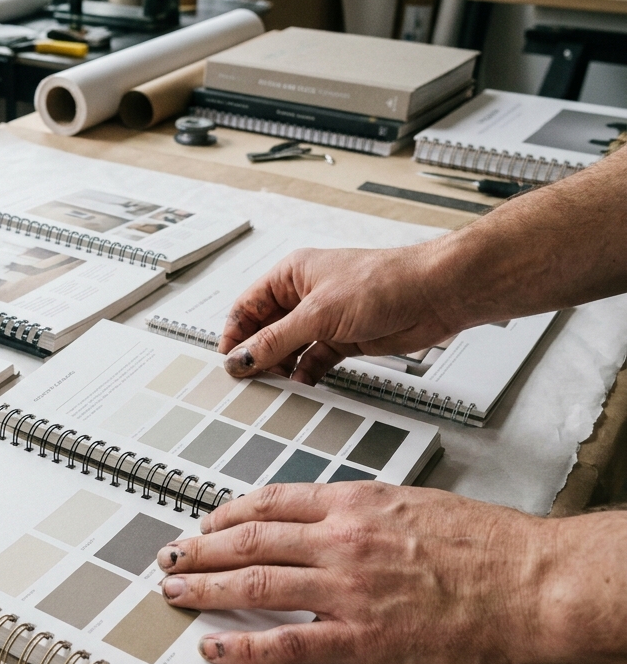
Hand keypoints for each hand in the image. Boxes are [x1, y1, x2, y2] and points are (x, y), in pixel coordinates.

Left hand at [154, 481, 559, 663]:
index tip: (205, 523)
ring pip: (253, 585)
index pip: (269, 502)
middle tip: (168, 556)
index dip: (226, 514)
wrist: (531, 582)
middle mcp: (340, 540)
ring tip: (174, 593)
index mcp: (354, 503)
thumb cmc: (486, 543)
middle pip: (248, 540)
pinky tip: (215, 648)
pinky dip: (242, 647)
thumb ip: (361, 509)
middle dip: (199, 549)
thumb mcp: (413, 502)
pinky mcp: (360, 638)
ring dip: (204, 589)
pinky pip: (285, 644)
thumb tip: (327, 515)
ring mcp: (345, 590)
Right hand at [218, 244, 460, 384]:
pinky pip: (313, 361)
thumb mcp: (318, 314)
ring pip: (288, 349)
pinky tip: (302, 386)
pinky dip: (306, 375)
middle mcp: (304, 296)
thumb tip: (239, 359)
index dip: (234, 335)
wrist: (435, 295)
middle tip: (248, 382)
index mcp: (290, 275)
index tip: (228, 364)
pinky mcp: (343, 339)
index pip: (247, 307)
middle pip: (265, 331)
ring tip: (274, 388)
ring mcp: (324, 319)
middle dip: (256, 355)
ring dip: (280, 368)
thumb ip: (275, 340)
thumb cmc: (383, 283)